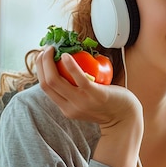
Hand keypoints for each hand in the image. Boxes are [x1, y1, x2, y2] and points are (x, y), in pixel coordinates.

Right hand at [36, 46, 142, 166]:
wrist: (125, 117)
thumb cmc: (106, 105)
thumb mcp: (85, 103)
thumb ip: (74, 92)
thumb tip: (65, 70)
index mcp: (65, 108)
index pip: (45, 87)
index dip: (39, 69)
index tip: (42, 56)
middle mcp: (70, 107)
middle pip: (46, 82)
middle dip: (41, 62)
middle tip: (46, 49)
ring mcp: (82, 101)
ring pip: (55, 80)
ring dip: (49, 61)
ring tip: (53, 48)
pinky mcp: (95, 94)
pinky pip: (78, 78)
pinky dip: (69, 65)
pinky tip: (65, 55)